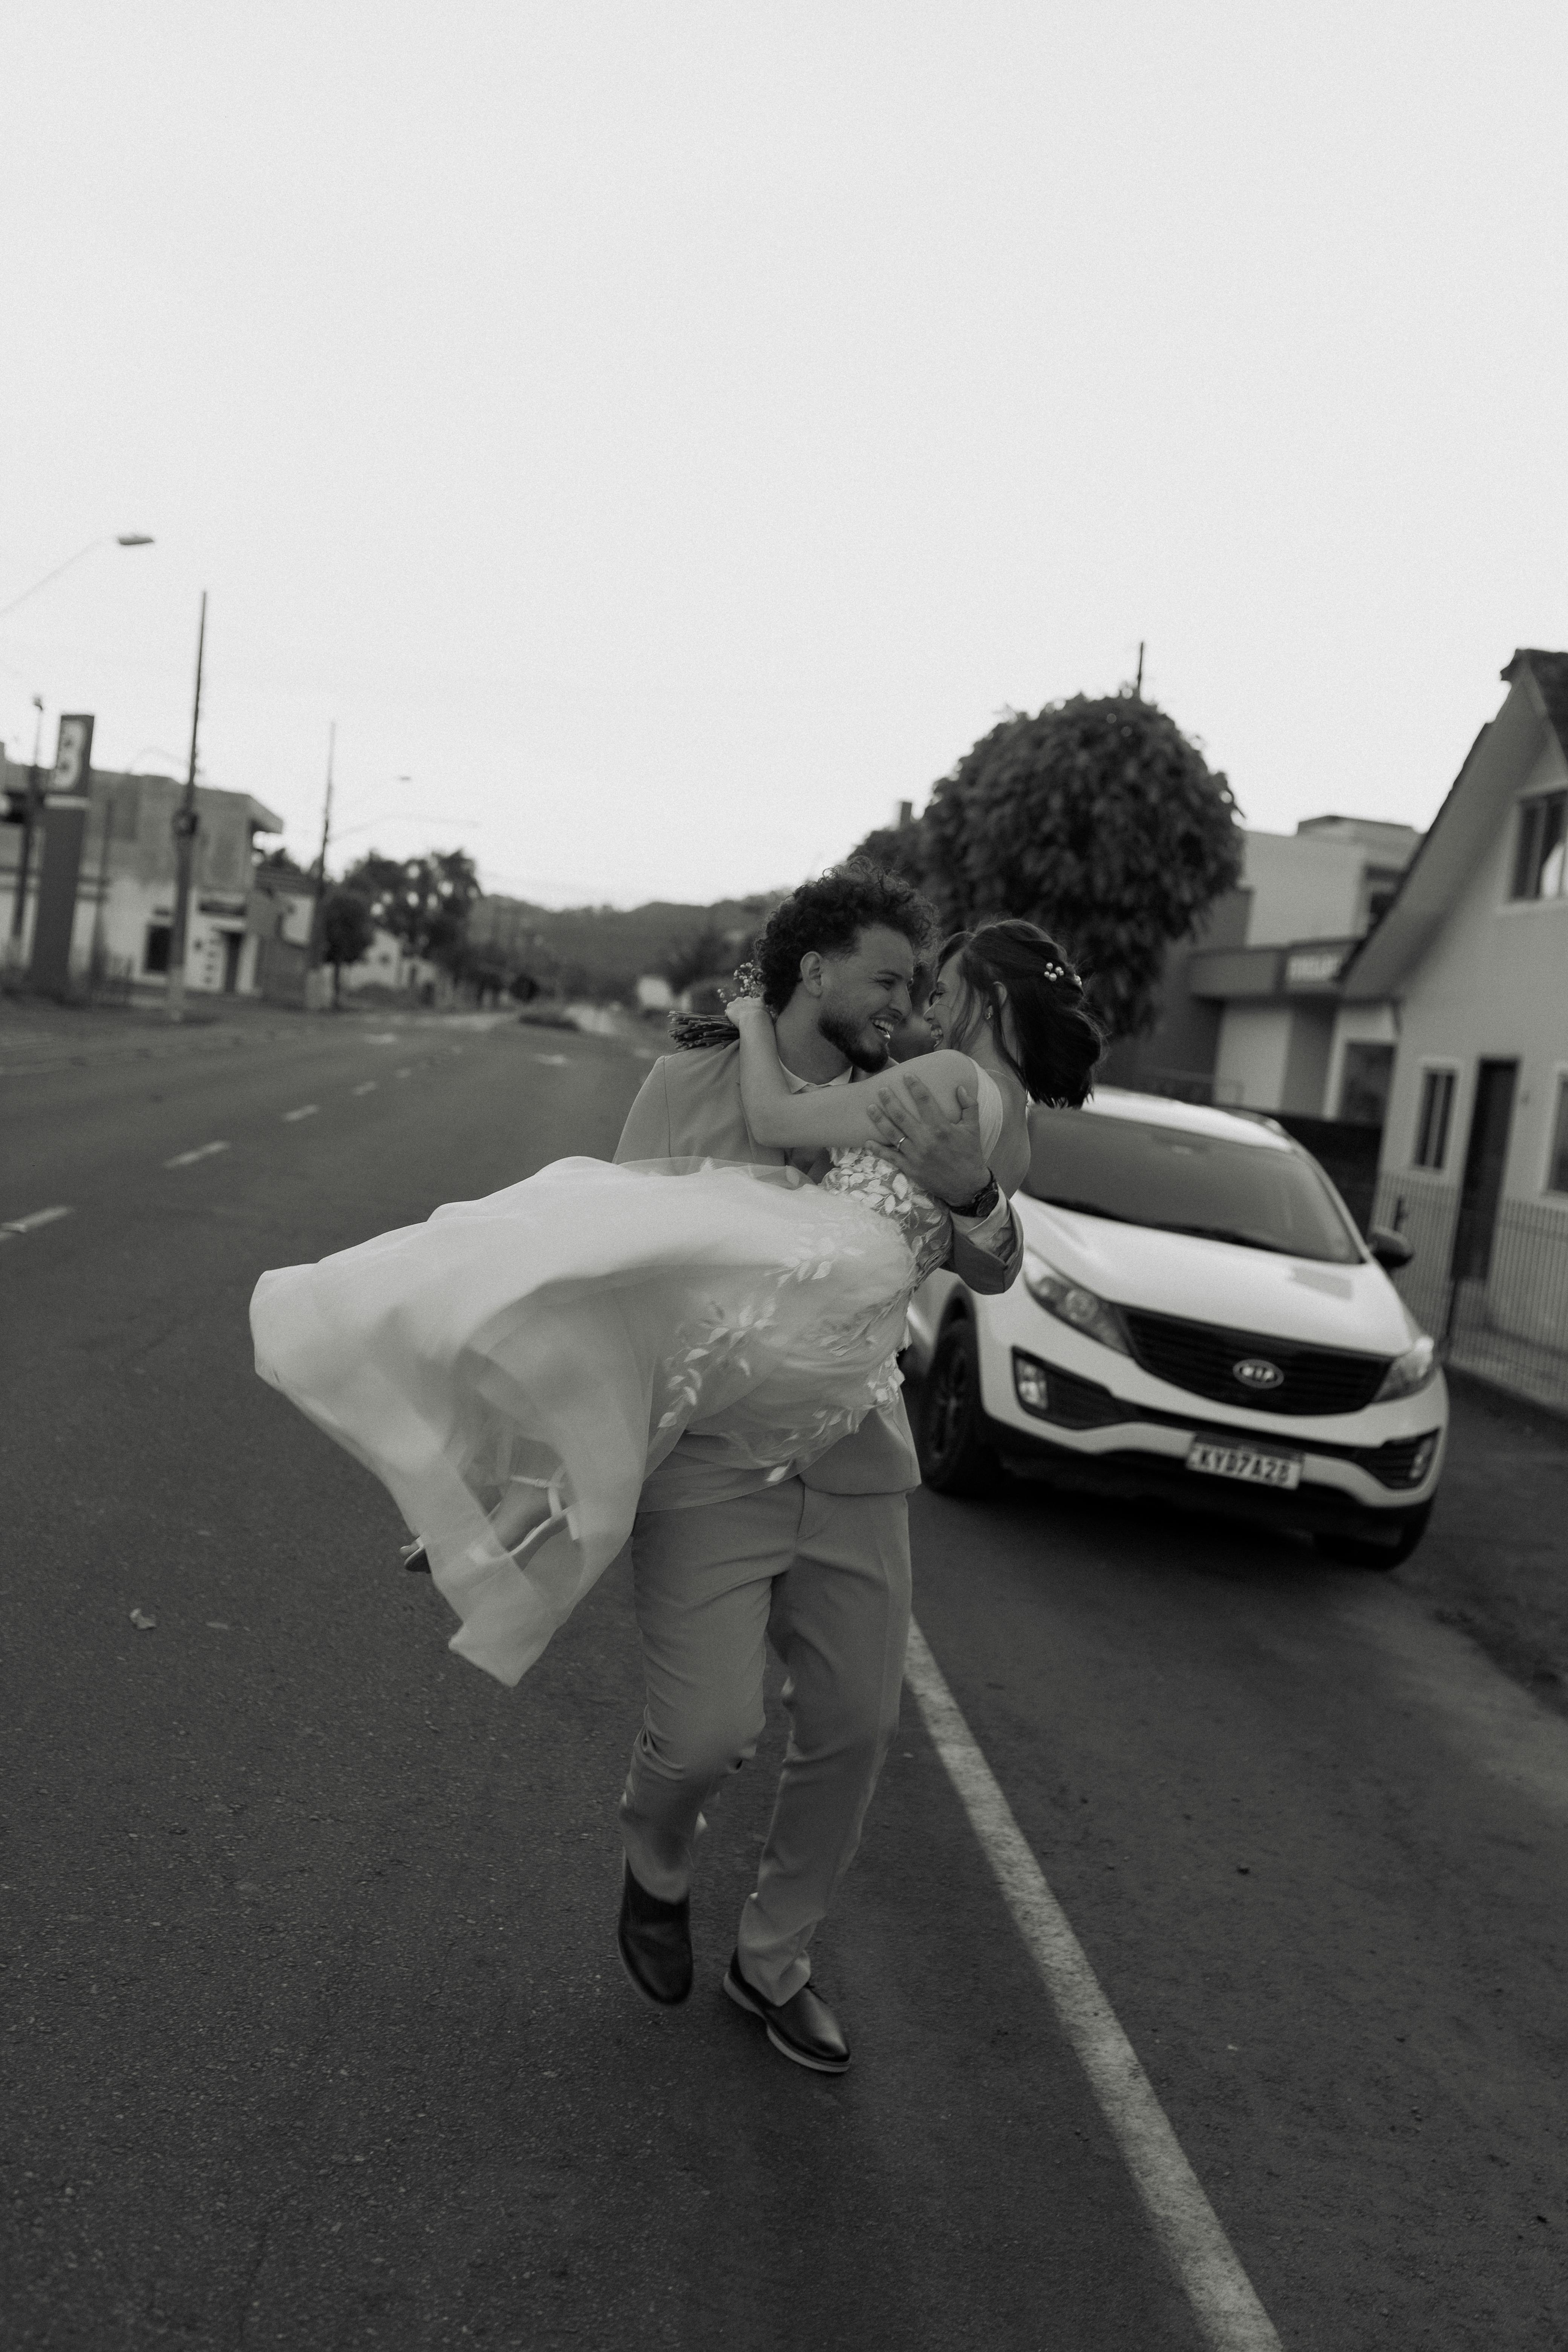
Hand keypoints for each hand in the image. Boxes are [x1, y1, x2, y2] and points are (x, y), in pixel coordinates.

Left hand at [724, 993, 769, 1030]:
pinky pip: (728, 1011)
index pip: (753, 1001)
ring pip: (734, 1005)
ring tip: (735, 1020)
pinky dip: (728, 1016)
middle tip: (742, 1017)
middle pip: (742, 1001)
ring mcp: (738, 1002)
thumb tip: (773, 1018)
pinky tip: (730, 1022)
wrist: (754, 1020)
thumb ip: (769, 1016)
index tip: (751, 1014)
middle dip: (741, 1007)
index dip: (751, 1008)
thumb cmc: (764, 1021)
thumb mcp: (770, 1017)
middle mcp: (747, 999)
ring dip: (734, 1011)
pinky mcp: (730, 1006)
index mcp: (758, 1001)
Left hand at [865, 1075, 991, 1207]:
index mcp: (941, 1127)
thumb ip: (969, 1106)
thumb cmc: (970, 1155)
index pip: (925, 1101)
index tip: (906, 1075)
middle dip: (889, 1100)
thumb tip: (961, 1087)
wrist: (967, 1186)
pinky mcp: (910, 1168)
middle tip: (881, 1089)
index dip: (915, 1086)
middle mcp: (926, 1139)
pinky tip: (867, 1142)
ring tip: (870, 1108)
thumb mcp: (974, 1129)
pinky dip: (878, 1150)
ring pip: (892, 1134)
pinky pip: (890, 1157)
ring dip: (879, 1120)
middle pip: (902, 1115)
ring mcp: (915, 1155)